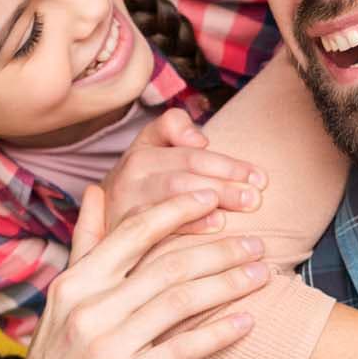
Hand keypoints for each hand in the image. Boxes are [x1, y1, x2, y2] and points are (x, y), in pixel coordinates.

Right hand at [0, 188, 265, 358]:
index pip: (133, 232)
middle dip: (219, 250)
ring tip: (261, 275)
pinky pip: (183, 349)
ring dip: (228, 284)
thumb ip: (84, 245)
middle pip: (167, 265)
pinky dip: (218, 333)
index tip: (214, 199)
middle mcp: (88, 309)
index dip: (177, 210)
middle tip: (256, 243)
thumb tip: (97, 190)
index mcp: (74, 283)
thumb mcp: (61, 300)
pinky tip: (246, 322)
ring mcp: (107, 346)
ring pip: (181, 301)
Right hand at [103, 108, 267, 230]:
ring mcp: (123, 202)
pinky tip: (216, 225)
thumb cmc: (142, 182)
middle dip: (226, 183)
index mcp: (143, 149)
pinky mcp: (121, 230)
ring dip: (213, 199)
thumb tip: (200, 139)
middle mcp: (130, 173)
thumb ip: (174, 128)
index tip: (259, 177)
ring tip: (243, 204)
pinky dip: (189, 224)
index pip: (191, 154)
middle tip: (257, 196)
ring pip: (173, 195)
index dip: (227, 164)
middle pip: (186, 175)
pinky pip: (158, 226)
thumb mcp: (152, 147)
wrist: (98, 218)